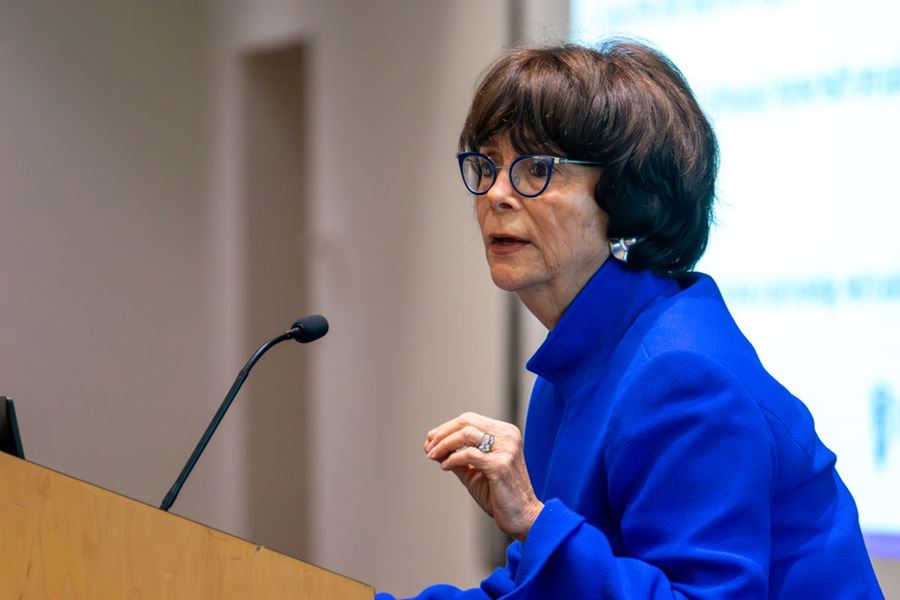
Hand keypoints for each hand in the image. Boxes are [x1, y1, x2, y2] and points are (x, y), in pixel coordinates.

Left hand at [424, 412, 543, 540]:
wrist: (524, 518)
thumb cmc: (500, 495)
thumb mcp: (474, 471)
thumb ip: (456, 456)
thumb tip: (432, 446)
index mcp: (505, 433)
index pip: (470, 419)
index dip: (447, 427)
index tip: (430, 440)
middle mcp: (508, 436)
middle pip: (467, 422)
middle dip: (442, 433)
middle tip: (428, 447)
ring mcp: (506, 449)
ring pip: (466, 434)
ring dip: (444, 444)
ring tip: (433, 455)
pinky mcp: (500, 465)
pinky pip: (468, 454)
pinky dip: (452, 459)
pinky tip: (445, 467)